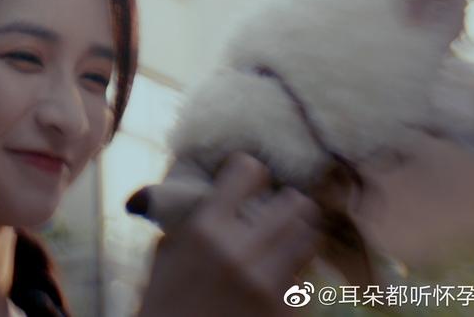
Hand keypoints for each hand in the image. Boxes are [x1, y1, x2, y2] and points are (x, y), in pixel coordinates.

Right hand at [136, 153, 323, 316]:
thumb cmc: (163, 306)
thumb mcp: (165, 256)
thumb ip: (187, 222)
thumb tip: (204, 195)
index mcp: (206, 229)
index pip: (247, 171)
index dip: (250, 172)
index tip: (249, 179)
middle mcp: (242, 251)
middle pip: (296, 204)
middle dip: (287, 206)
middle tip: (276, 213)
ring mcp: (268, 283)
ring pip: (309, 239)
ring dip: (297, 238)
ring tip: (283, 244)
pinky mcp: (285, 312)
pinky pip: (304, 280)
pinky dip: (294, 277)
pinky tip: (275, 282)